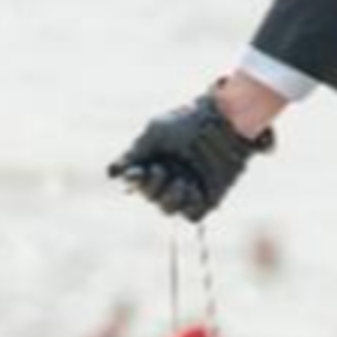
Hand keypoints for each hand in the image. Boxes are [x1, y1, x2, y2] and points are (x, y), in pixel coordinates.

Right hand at [108, 84, 275, 221]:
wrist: (225, 123)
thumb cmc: (188, 121)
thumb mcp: (155, 132)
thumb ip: (134, 153)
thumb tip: (111, 173)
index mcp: (155, 161)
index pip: (136, 181)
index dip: (134, 181)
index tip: (138, 173)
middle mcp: (170, 177)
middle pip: (150, 198)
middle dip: (152, 188)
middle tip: (161, 170)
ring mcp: (188, 189)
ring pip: (167, 210)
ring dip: (169, 198)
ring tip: (181, 181)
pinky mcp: (208, 198)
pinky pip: (192, 215)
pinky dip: (188, 205)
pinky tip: (193, 188)